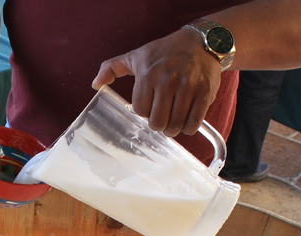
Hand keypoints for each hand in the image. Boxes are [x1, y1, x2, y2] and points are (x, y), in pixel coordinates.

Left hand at [91, 28, 221, 136]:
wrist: (202, 41)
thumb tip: (95, 84)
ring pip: (175, 125)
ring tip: (173, 121)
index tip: (150, 106)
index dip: (144, 112)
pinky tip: (186, 120)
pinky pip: (193, 124)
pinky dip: (188, 128)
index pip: (140, 110)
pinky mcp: (205, 93)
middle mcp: (167, 80)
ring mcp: (188, 87)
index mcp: (148, 74)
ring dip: (173, 129)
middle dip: (158, 124)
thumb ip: (112, 68)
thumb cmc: (166, 51)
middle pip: (157, 122)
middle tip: (162, 118)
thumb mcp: (137, 56)